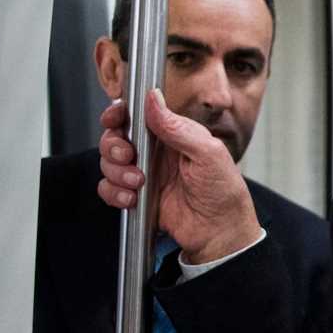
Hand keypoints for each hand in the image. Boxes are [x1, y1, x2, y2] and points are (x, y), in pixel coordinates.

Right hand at [97, 91, 261, 263]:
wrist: (220, 233)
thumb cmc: (223, 193)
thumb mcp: (208, 153)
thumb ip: (178, 127)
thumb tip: (153, 99)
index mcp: (173, 134)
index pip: (137, 115)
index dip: (119, 113)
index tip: (114, 118)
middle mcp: (155, 153)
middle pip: (115, 137)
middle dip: (114, 145)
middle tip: (127, 155)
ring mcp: (143, 174)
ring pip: (109, 163)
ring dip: (117, 172)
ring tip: (137, 182)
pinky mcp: (136, 197)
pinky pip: (109, 189)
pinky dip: (114, 193)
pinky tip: (132, 198)